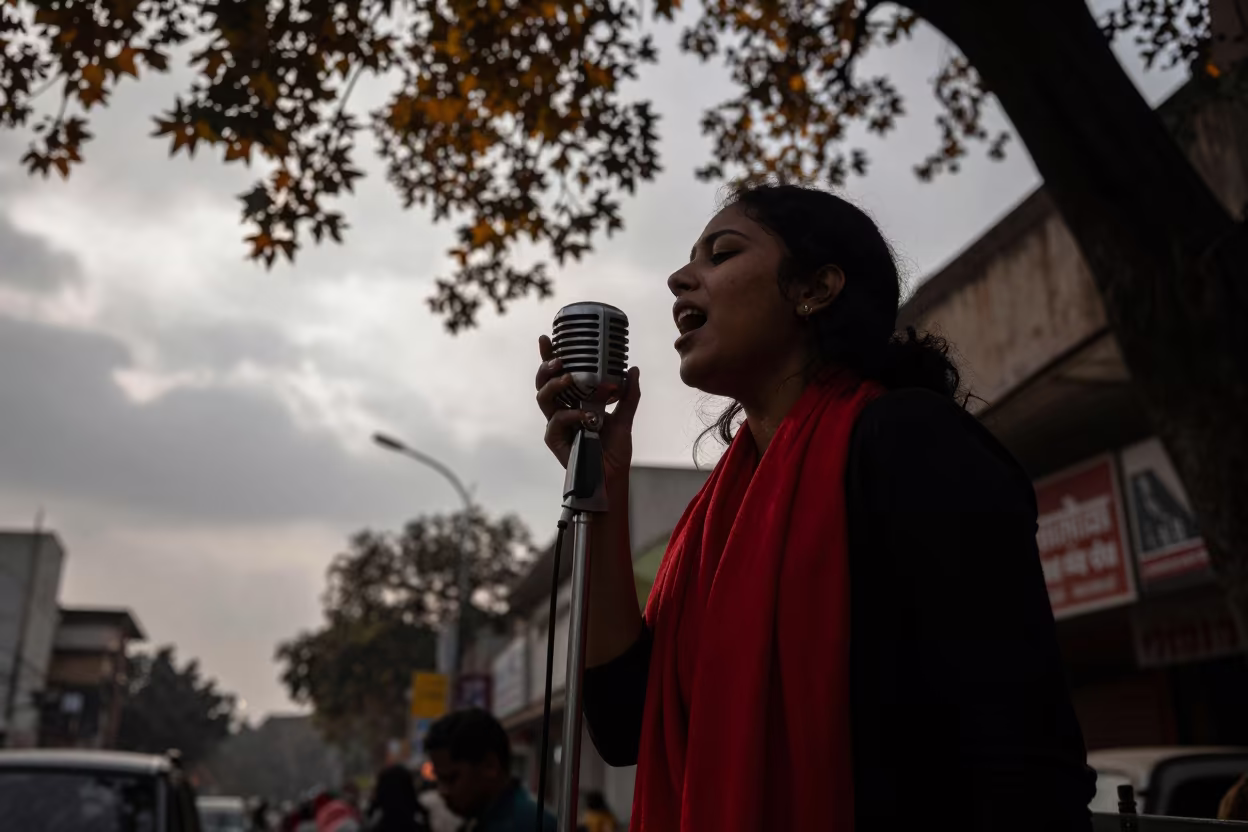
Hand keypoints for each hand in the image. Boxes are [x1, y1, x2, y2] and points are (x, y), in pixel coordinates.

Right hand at [535, 334, 639, 480]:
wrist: (613, 476)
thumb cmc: (613, 451)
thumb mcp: (624, 418)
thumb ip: (628, 395)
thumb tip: (633, 370)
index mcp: (574, 402)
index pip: (558, 376)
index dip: (550, 357)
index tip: (548, 338)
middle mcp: (562, 411)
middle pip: (544, 383)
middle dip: (547, 367)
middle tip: (559, 359)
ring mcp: (556, 425)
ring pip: (543, 398)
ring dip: (554, 384)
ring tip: (569, 377)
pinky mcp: (554, 439)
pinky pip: (556, 420)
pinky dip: (572, 415)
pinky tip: (587, 417)